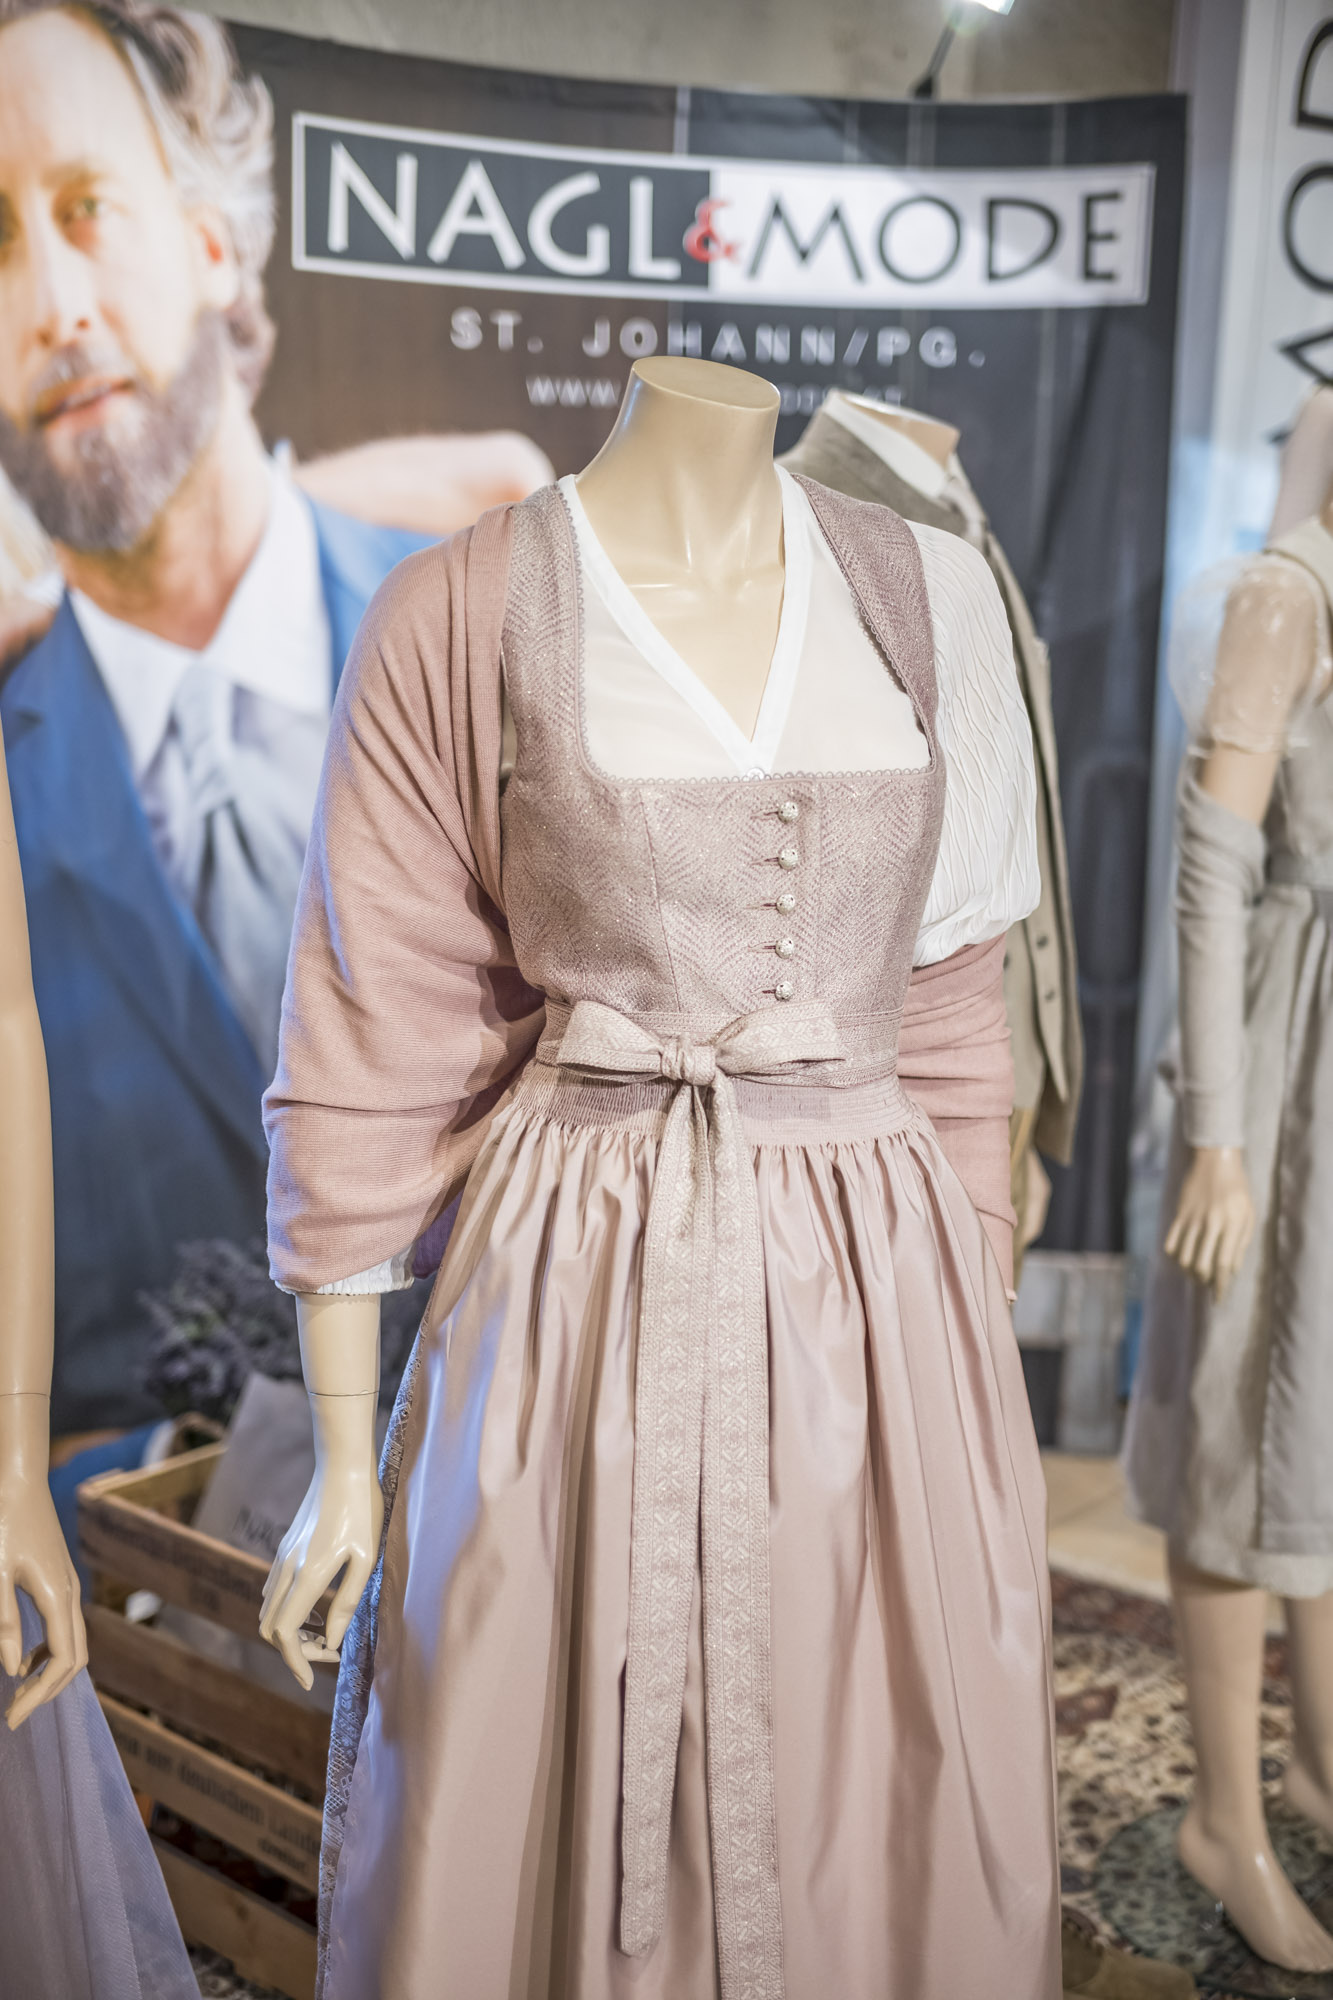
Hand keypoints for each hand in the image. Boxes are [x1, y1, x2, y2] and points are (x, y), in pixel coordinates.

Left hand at [0, 1457, 86, 1731]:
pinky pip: (64, 1626)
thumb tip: (11, 1670)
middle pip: (76, 1657)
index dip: (40, 1695)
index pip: (62, 1661)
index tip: (12, 1719)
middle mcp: (70, 1593)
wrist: (18, 1480)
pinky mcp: (59, 1579)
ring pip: (73, 1643)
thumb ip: (2, 1622)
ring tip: (18, 1692)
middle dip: (48, 1691)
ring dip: (51, 1672)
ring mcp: (68, 1585)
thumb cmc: (3, 1523)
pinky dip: (49, 1651)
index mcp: (57, 1596)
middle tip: (14, 1714)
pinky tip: (22, 1658)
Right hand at [258, 1442, 382, 1691]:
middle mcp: (288, 1569)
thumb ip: (346, 1602)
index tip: (312, 1680)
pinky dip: (287, 1610)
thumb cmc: (363, 1510)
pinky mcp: (286, 1547)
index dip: (296, 1662)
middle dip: (293, 1650)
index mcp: (308, 1575)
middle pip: (271, 1628)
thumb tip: (331, 1640)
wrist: (342, 1466)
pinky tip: (314, 1607)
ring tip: (324, 1632)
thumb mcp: (366, 1559)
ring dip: (290, 1630)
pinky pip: (275, 1590)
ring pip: (270, 1610)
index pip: (286, 1634)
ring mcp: (283, 1557)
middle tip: (326, 1651)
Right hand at [1164, 1145, 1255, 1301]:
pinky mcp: (1179, 1214)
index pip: (1223, 1263)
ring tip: (1196, 1273)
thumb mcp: (1248, 1214)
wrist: (1215, 1160)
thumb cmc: (1237, 1189)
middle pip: (1201, 1264)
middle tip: (1207, 1284)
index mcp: (1231, 1223)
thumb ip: (1240, 1243)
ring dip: (1189, 1271)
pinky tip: (1183, 1259)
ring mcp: (1192, 1218)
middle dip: (1204, 1281)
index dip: (1220, 1285)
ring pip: (1184, 1257)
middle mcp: (1210, 1223)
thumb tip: (1231, 1270)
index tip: (1219, 1298)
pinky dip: (1175, 1257)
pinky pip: (1171, 1243)